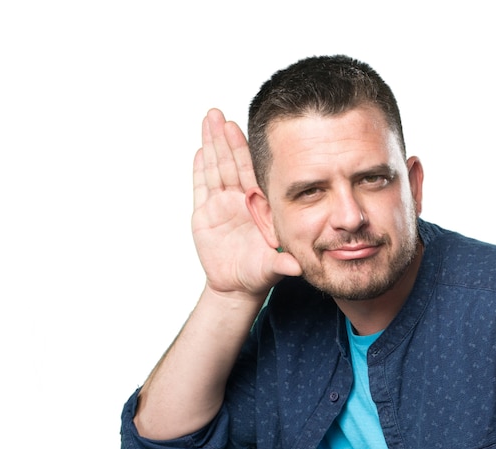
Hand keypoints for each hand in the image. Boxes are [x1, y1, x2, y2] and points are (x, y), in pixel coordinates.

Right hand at [192, 109, 300, 299]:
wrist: (236, 287)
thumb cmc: (257, 275)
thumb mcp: (271, 268)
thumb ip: (280, 264)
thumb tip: (296, 267)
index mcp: (257, 206)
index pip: (249, 172)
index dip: (242, 150)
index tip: (238, 126)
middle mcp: (239, 201)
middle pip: (230, 164)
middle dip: (223, 139)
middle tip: (217, 114)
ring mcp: (221, 206)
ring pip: (215, 170)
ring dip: (210, 146)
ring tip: (207, 120)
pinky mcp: (204, 216)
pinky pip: (201, 188)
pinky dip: (199, 170)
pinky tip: (199, 150)